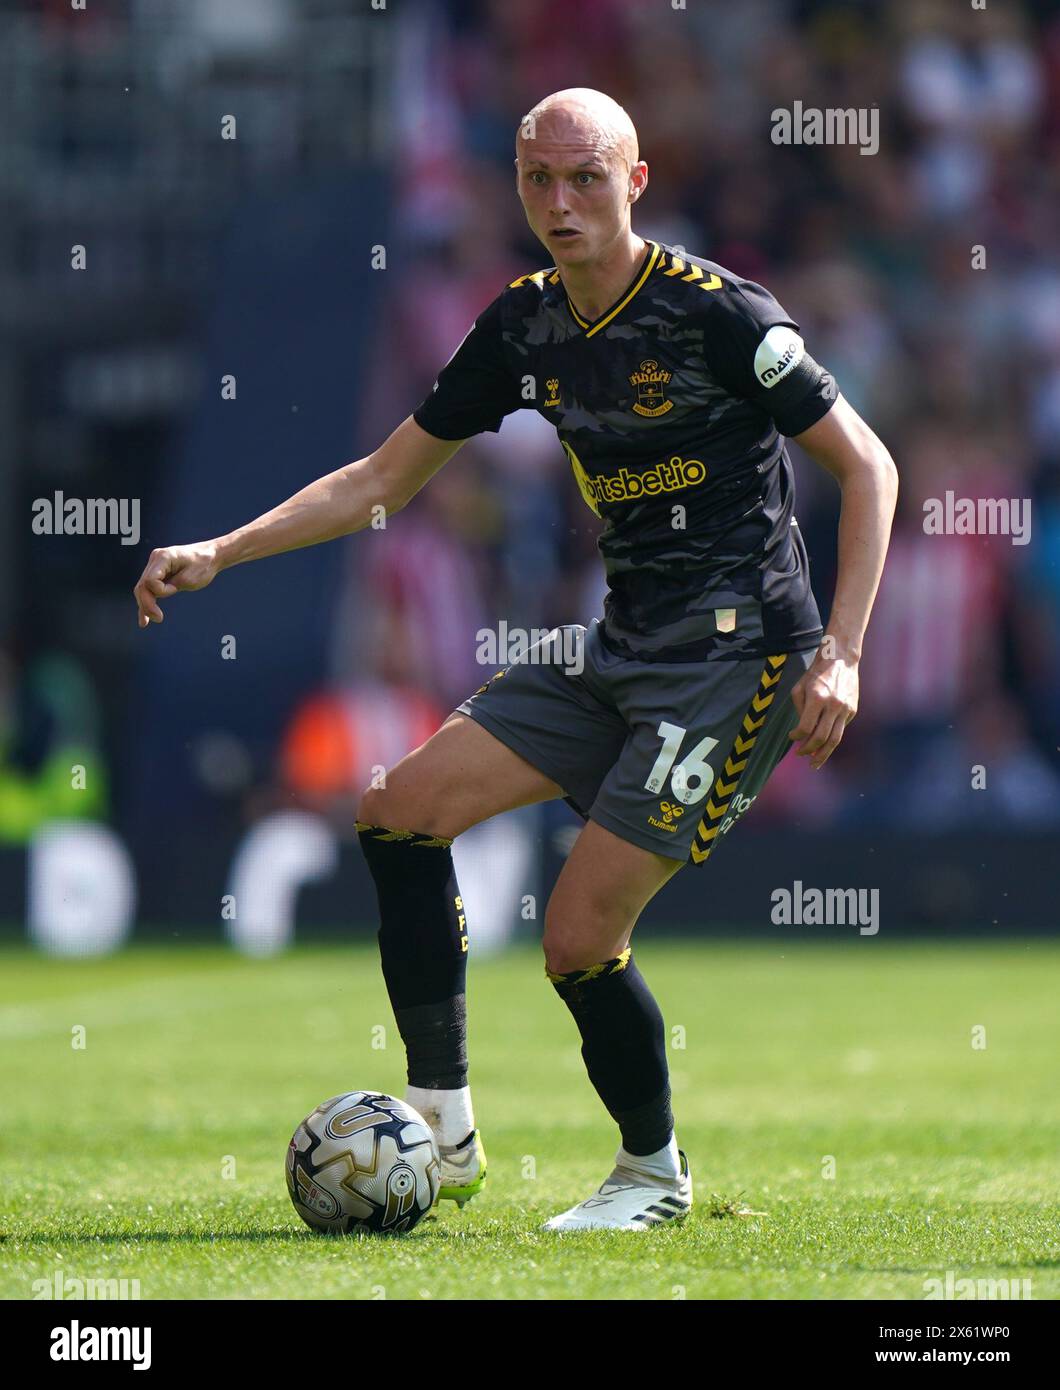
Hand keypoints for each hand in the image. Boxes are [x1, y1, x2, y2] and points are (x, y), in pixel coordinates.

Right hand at [133, 541, 221, 627]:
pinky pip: (148, 588)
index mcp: (163, 557)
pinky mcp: (157, 571)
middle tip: (158, 618)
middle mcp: (155, 558)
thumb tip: (156, 594)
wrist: (210, 555)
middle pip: (143, 585)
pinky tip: (144, 619)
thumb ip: (172, 587)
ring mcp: (155, 564)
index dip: (161, 590)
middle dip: (147, 604)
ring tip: (145, 622)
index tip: (175, 590)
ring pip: (143, 588)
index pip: (150, 579)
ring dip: (144, 605)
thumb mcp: (190, 579)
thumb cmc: (203, 565)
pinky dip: (146, 602)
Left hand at [788, 648, 858, 769]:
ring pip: (835, 739)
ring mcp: (845, 709)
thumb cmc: (816, 673)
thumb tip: (801, 732)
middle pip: (821, 738)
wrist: (841, 659)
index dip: (797, 737)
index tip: (792, 737)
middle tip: (801, 755)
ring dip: (824, 754)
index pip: (806, 727)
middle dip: (809, 750)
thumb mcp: (800, 688)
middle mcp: (833, 705)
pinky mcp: (853, 710)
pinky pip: (841, 729)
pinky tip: (824, 744)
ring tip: (815, 763)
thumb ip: (799, 710)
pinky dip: (831, 739)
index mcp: (817, 698)